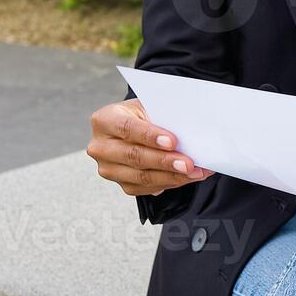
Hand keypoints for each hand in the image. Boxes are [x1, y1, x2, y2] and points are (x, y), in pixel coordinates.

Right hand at [86, 99, 212, 196]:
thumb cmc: (143, 115)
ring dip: (172, 176)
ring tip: (194, 172)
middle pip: (134, 156)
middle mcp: (101, 146)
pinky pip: (146, 188)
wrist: (135, 128)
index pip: (127, 129)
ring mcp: (108, 168)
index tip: (172, 141)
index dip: (150, 136)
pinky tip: (187, 177)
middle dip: (164, 161)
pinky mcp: (120, 183)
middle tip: (188, 163)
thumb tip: (188, 130)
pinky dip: (169, 183)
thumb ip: (162, 117)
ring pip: (141, 177)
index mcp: (104, 120)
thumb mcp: (148, 107)